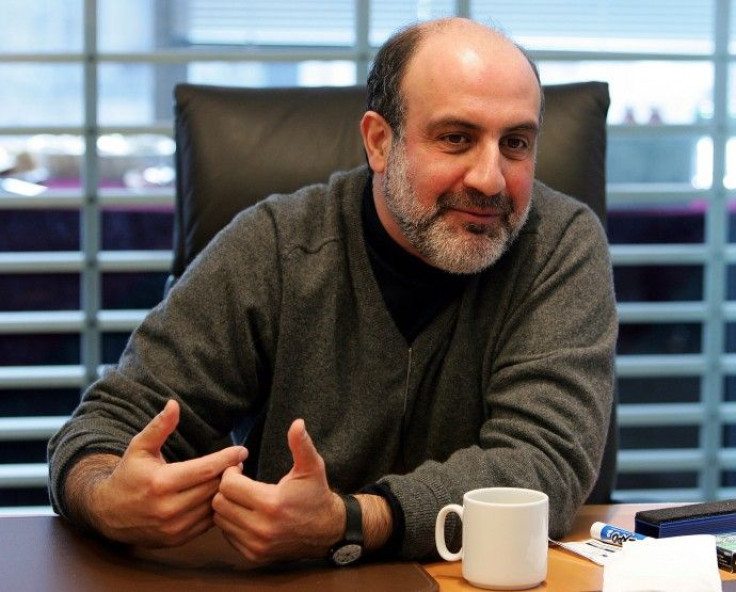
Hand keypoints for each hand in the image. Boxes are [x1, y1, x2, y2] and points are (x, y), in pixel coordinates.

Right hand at [67, 399, 246, 546]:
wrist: (108, 514)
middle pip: (213, 488)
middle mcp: (168, 508)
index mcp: (161, 483)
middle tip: (238, 462)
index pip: (206, 470)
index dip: (227, 459)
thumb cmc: (128, 474)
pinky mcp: (177, 539)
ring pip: (213, 506)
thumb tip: (174, 404)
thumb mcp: (139, 447)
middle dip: (230, 473)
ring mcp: (173, 527)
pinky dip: (215, 508)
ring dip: (224, 491)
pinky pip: (207, 523)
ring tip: (230, 477)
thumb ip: (159, 426)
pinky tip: (216, 495)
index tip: (242, 450)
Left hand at [212, 419, 344, 562]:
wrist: (327, 531)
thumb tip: (297, 423)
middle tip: (238, 481)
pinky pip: (227, 535)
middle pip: (219, 503)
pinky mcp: (254, 556)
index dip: (230, 473)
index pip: (228, 486)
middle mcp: (261, 528)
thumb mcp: (312, 466)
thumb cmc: (316, 494)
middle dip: (225, 489)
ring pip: (220, 520)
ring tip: (241, 496)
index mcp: (271, 504)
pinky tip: (245, 512)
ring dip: (226, 506)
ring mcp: (256, 545)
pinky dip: (231, 522)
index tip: (240, 468)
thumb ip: (301, 444)